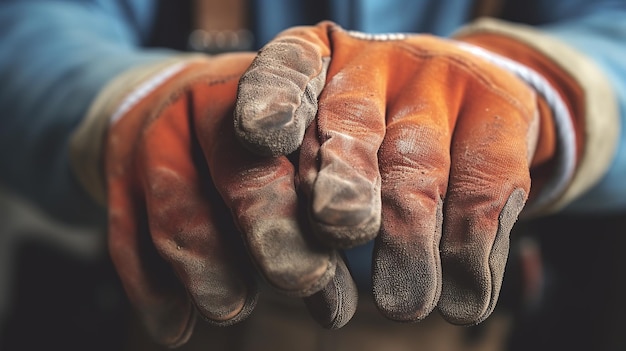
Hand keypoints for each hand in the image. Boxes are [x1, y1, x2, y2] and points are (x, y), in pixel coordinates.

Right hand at [103, 52, 354, 346]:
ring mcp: (153, 141)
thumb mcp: (297, 131)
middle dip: (275, 234)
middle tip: (306, 279)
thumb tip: (385, 254)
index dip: (316, 163)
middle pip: (241, 173)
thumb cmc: (257, 134)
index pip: (293, 110)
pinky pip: (128, 242)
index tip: (344, 217)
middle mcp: (204, 102)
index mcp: (266, 80)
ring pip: (180, 217)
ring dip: (212, 274)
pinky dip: (154, 293)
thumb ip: (334, 179)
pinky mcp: (116, 181)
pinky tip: (176, 327)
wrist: (166, 106)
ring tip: (235, 307)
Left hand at [235, 22, 571, 324]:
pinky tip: (462, 298)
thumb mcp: (324, 138)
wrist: (469, 95)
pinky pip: (486, 188)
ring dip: (409, 240)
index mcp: (317, 61)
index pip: (286, 67)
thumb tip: (294, 262)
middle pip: (352, 122)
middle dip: (344, 178)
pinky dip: (471, 254)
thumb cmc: (374, 129)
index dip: (272, 99)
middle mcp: (377, 64)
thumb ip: (302, 181)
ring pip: (419, 168)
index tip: (254, 136)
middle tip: (337, 225)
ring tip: (402, 304)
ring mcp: (441, 82)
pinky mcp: (503, 108)